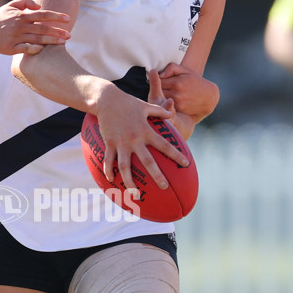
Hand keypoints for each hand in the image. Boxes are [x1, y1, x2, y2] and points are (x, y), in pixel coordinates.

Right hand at [0, 0, 70, 55]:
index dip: (56, 16)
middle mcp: (20, 26)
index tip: (67, 19)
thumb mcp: (11, 5)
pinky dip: (34, 48)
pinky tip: (43, 49)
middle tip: (69, 35)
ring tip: (63, 43)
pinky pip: (25, 48)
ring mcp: (16, 37)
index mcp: (22, 15)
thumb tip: (39, 6)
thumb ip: (25, 2)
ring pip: (37, 39)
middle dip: (57, 31)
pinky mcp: (11, 48)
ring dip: (51, 41)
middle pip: (43, 28)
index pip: (43, 14)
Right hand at [96, 75, 186, 195]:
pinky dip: (109, 171)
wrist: (107, 99)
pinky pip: (109, 160)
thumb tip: (171, 114)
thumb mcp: (146, 106)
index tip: (185, 164)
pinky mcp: (109, 143)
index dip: (176, 155)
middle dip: (157, 175)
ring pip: (126, 167)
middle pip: (147, 161)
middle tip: (164, 187)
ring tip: (135, 194)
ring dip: (130, 181)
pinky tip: (111, 180)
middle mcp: (135, 139)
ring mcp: (121, 143)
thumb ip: (159, 111)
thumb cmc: (128, 102)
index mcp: (147, 131)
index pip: (164, 145)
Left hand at [159, 62, 218, 120]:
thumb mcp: (185, 71)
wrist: (208, 96)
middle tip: (162, 87)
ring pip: (161, 99)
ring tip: (166, 93)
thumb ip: (172, 68)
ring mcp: (177, 103)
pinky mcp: (179, 110)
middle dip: (158, 89)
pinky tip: (169, 100)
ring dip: (161, 97)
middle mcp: (176, 94)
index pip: (158, 81)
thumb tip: (160, 74)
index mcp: (176, 83)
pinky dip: (166, 103)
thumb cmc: (195, 81)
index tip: (160, 80)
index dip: (158, 80)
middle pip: (158, 92)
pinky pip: (167, 106)